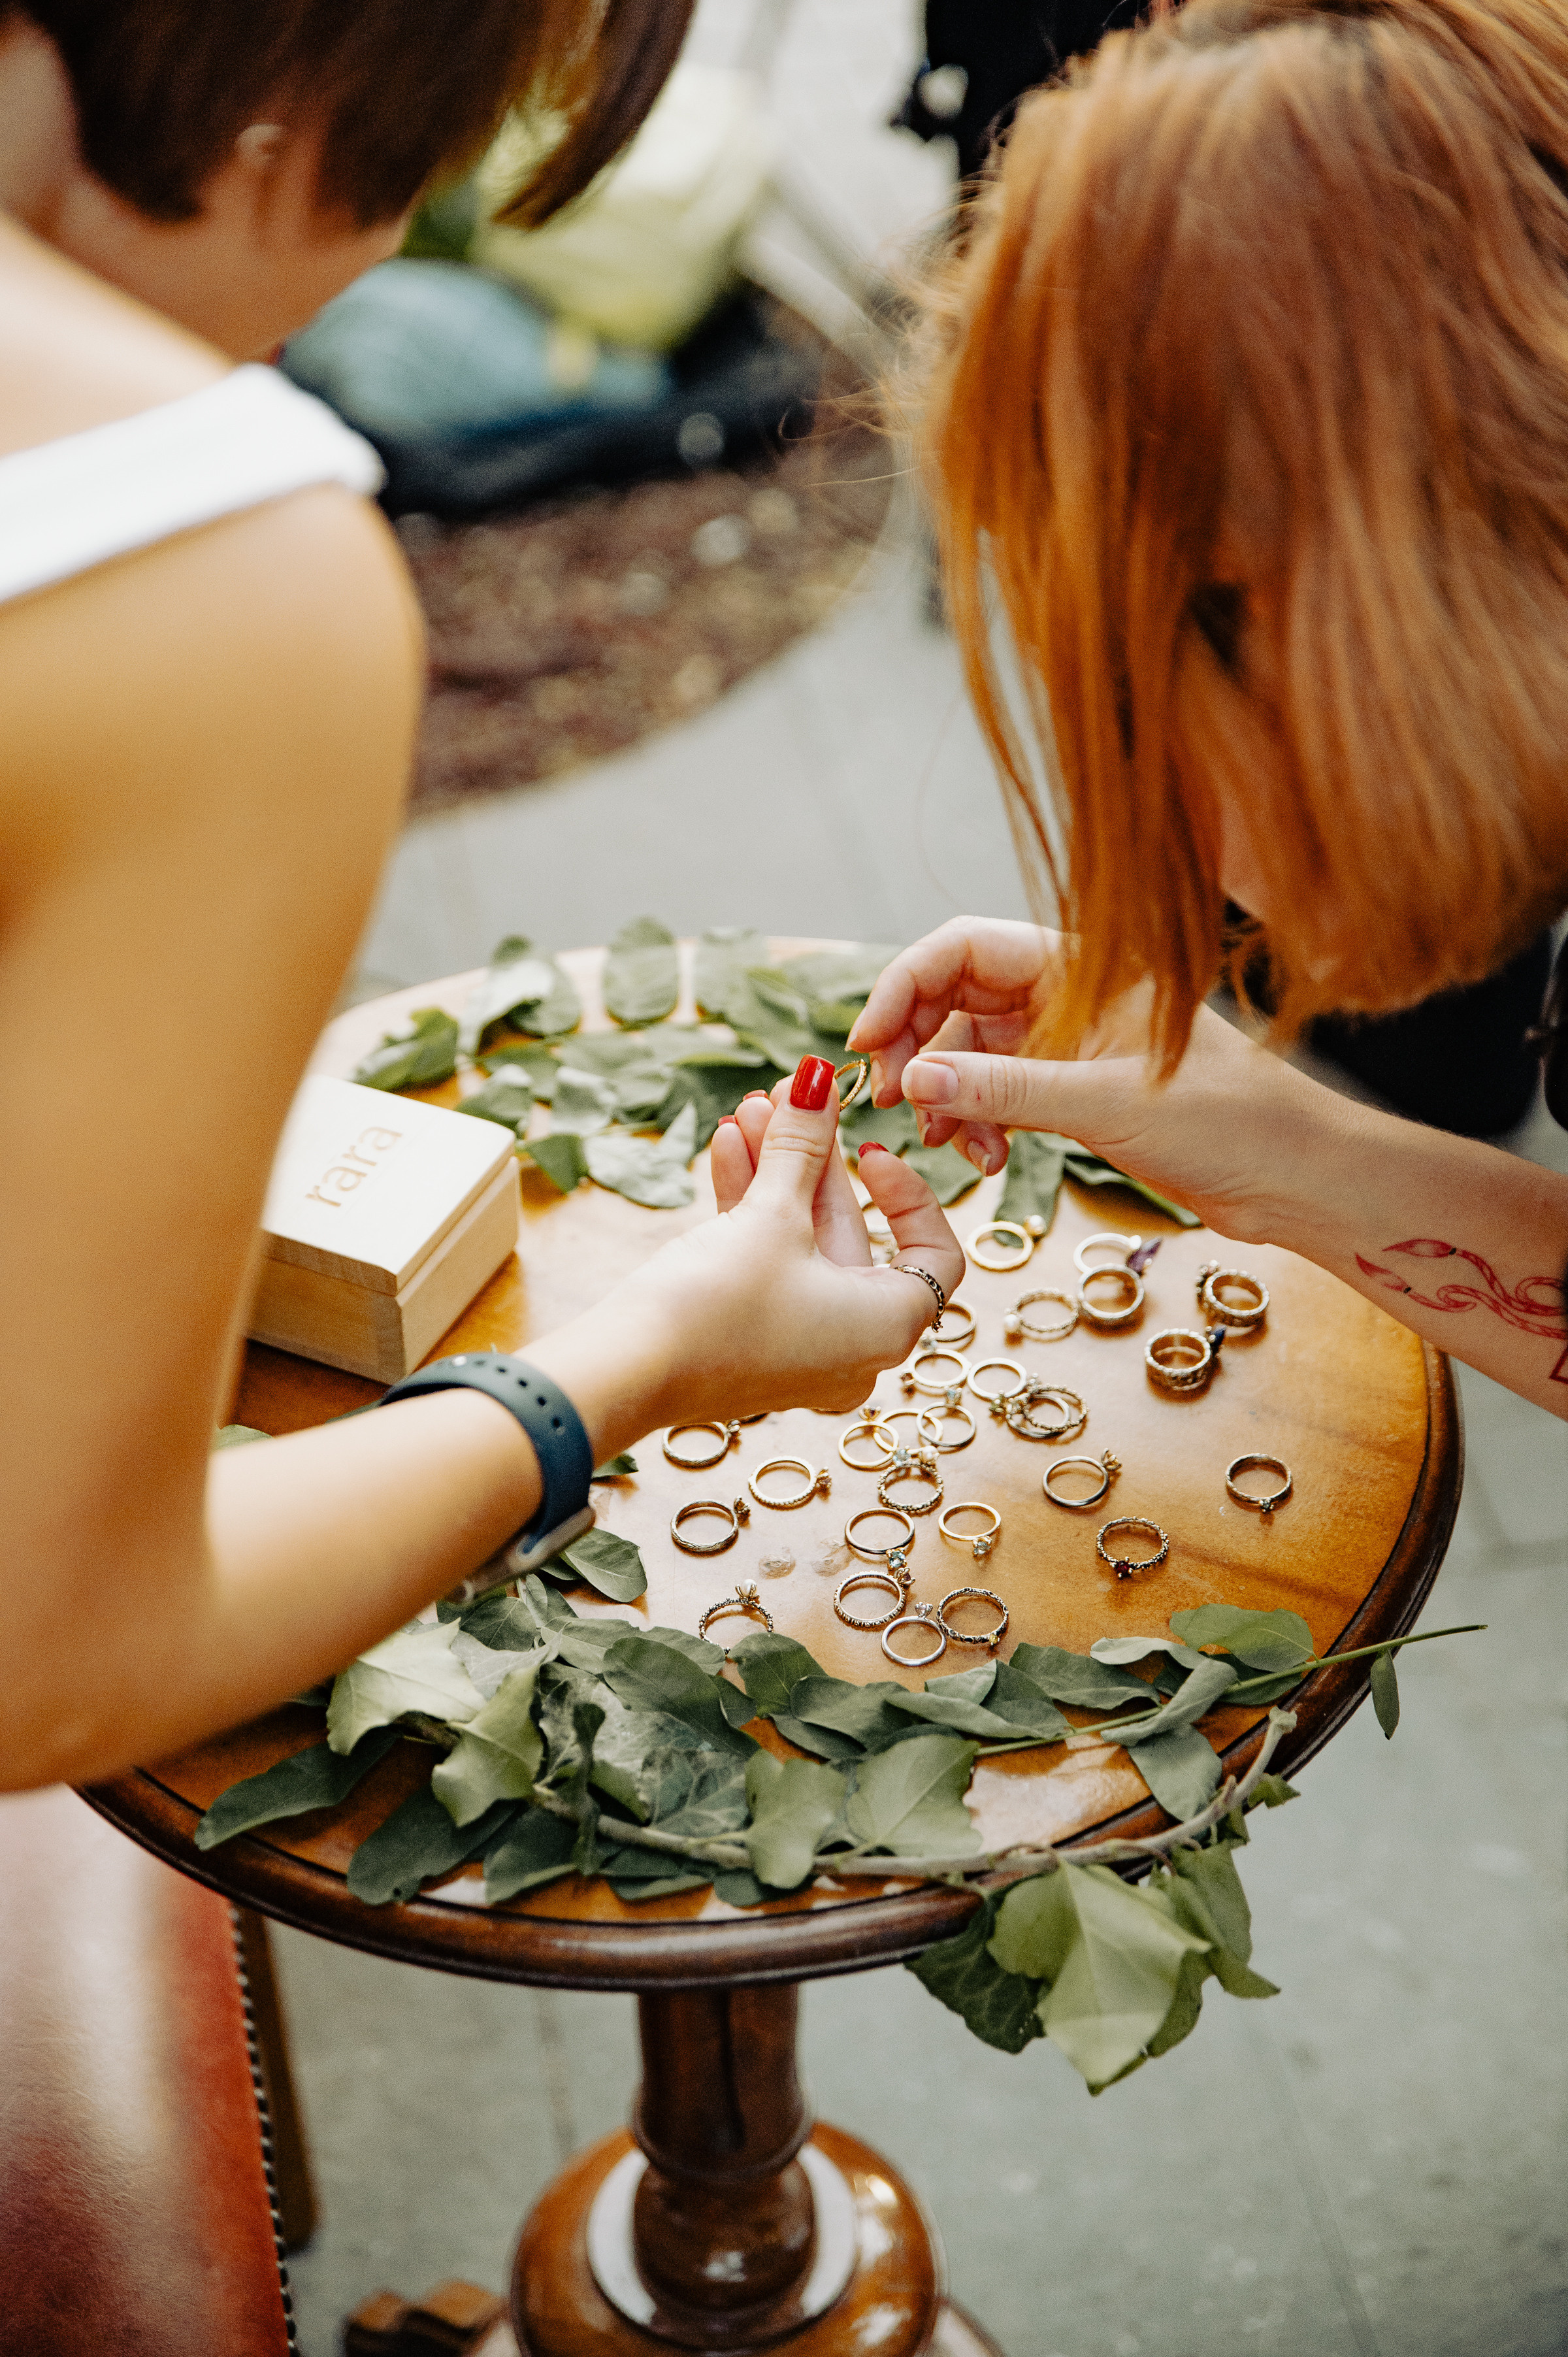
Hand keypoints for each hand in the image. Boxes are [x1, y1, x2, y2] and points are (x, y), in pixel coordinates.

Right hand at [572, 1056, 963, 1429]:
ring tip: (751, 1109)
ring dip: (776, 1174)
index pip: (934, 1254)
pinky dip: (752, 1211)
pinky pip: (767, 1266)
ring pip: (801, 1245)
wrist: (627, 1373)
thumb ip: (801, 1146)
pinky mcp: (751, 1338)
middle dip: (814, 1159)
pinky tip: (728, 1147)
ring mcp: (799, 1345)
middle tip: (791, 1098)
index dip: (909, 1192)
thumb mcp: (772, 1215)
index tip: (869, 1149)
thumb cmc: (718, 1307)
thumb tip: (818, 1080)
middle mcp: (853, 1345)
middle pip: (851, 1234)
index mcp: (887, 1325)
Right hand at [850, 918, 1339, 1245]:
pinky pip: (995, 1093)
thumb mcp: (1108, 1103)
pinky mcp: (1074, 1091)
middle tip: (894, 1100)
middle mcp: (1069, 995)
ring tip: (943, 1140)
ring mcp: (1069, 1044)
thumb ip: (1006, 1088)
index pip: (965, 947)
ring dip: (943, 1094)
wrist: (1295, 1178)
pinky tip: (980, 1156)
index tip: (868, 1040)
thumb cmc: (1233, 1121)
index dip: (905, 984)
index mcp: (1083, 966)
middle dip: (915, 1046)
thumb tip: (915, 1079)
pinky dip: (975, 1121)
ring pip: (968, 1052)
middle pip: (954, 997)